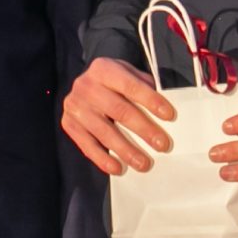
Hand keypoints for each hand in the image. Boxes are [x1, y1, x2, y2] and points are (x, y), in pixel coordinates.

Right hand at [61, 57, 173, 175]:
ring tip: (144, 163)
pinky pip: (87, 145)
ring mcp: (75, 106)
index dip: (150, 100)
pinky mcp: (69, 124)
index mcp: (103, 69)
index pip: (130, 86)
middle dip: (143, 129)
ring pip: (104, 132)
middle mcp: (86, 86)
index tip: (169, 115)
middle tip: (162, 144)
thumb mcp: (127, 74)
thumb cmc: (113, 82)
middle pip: (119, 111)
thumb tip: (164, 113)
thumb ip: (144, 87)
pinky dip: (103, 159)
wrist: (83, 84)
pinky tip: (118, 168)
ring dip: (126, 150)